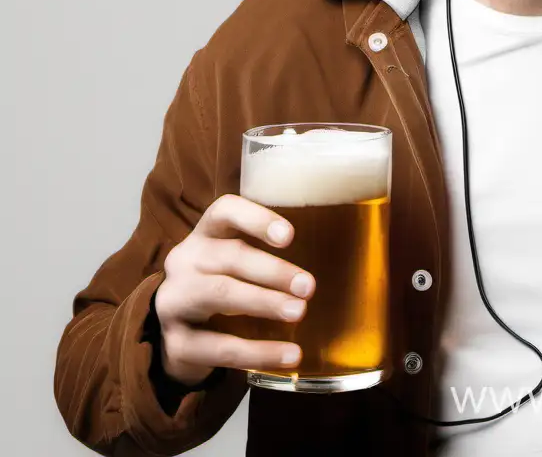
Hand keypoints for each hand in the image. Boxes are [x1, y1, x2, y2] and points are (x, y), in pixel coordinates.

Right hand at [152, 194, 315, 386]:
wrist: (178, 333)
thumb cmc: (224, 283)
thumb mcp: (238, 260)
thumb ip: (273, 251)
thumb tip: (342, 250)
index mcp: (206, 233)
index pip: (224, 211)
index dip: (256, 218)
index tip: (290, 235)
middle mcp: (184, 261)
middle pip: (228, 256)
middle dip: (273, 270)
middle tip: (309, 285)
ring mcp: (173, 301)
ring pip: (218, 295)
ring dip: (263, 303)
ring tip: (299, 312)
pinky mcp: (176, 343)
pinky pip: (218, 347)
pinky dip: (258, 352)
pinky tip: (290, 355)